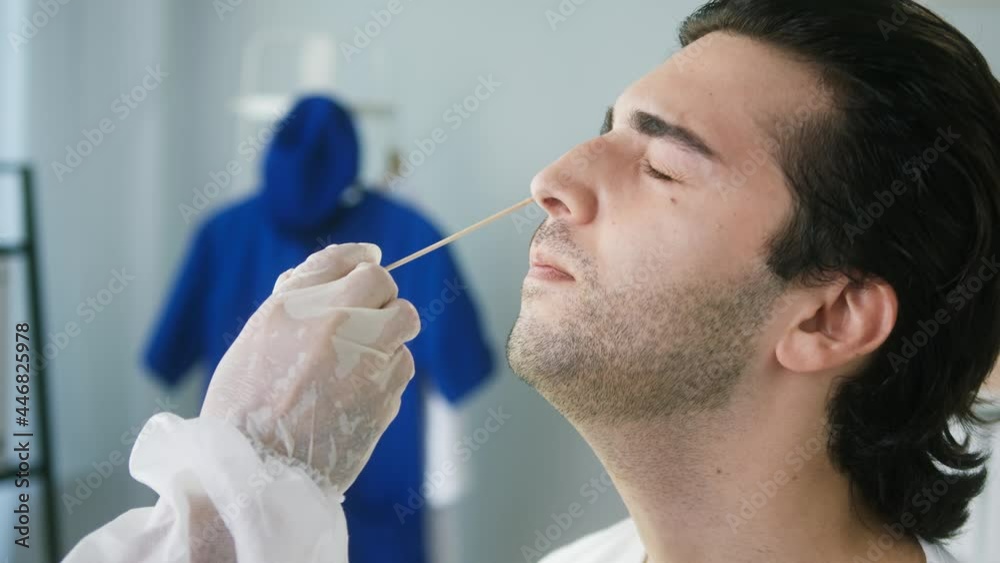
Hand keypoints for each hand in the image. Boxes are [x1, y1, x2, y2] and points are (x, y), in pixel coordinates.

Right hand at [200, 243, 419, 494]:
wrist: (254, 472)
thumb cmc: (247, 405)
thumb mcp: (258, 337)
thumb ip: (299, 298)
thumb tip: (354, 263)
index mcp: (291, 305)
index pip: (342, 258)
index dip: (360, 258)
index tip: (369, 262)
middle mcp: (332, 322)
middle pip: (383, 283)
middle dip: (379, 297)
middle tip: (364, 319)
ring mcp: (364, 357)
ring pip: (403, 321)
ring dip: (387, 335)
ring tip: (354, 364)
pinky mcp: (385, 392)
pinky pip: (403, 365)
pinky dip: (388, 373)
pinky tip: (357, 395)